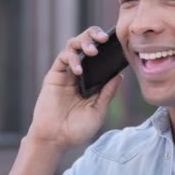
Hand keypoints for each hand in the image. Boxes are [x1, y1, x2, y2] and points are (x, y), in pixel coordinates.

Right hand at [26, 26, 122, 149]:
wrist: (57, 139)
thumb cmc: (77, 129)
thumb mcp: (99, 110)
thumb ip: (108, 93)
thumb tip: (120, 76)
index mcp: (92, 81)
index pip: (100, 57)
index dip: (108, 48)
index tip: (119, 43)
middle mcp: (79, 73)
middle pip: (86, 44)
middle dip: (94, 35)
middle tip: (104, 38)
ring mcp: (66, 73)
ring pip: (73, 45)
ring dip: (83, 42)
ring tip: (93, 51)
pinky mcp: (54, 75)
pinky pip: (62, 58)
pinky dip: (72, 59)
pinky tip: (79, 70)